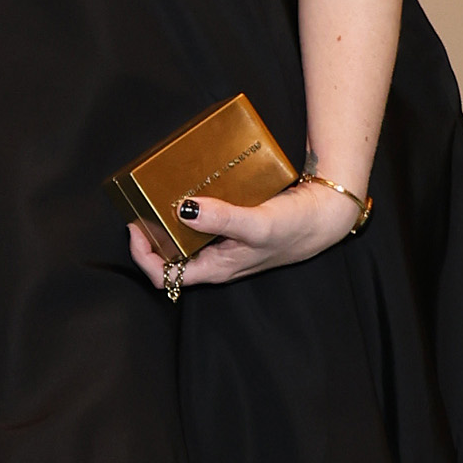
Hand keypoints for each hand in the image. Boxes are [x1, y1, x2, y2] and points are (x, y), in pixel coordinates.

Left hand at [129, 180, 359, 293]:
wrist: (327, 216)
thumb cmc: (296, 228)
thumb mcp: (257, 224)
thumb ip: (222, 219)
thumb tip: (184, 210)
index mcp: (216, 269)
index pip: (164, 276)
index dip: (143, 256)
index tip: (135, 226)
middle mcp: (216, 260)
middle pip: (169, 256)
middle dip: (151, 233)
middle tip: (142, 205)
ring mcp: (224, 244)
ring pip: (185, 237)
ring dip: (169, 219)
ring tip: (160, 193)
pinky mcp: (233, 226)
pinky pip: (203, 220)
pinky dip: (192, 207)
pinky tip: (192, 186)